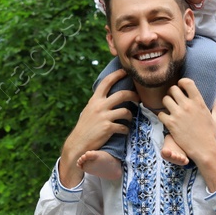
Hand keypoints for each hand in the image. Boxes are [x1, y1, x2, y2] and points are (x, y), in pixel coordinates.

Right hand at [58, 69, 137, 186]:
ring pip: (126, 111)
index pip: (106, 82)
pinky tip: (123, 130)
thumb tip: (109, 96)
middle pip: (122, 94)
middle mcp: (99, 106)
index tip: (125, 71)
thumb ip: (99, 102)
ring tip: (129, 118)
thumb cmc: (85, 127)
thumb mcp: (89, 110)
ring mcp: (104, 117)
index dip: (117, 74)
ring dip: (130, 115)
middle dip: (133, 95)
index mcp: (95, 100)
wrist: (78, 143)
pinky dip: (125, 129)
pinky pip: (123, 126)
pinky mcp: (108, 128)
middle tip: (138, 98)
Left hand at [156, 79, 215, 188]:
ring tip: (169, 109)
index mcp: (198, 102)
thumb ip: (214, 106)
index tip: (181, 87)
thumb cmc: (210, 135)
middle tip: (173, 99)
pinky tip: (166, 120)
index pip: (187, 82)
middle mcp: (188, 105)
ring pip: (165, 99)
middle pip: (173, 89)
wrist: (204, 149)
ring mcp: (178, 114)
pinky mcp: (171, 123)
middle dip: (172, 93)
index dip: (181, 82)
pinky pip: (160, 114)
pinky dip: (162, 116)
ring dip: (166, 103)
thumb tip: (215, 97)